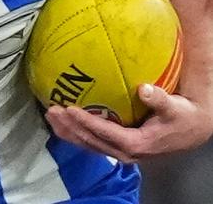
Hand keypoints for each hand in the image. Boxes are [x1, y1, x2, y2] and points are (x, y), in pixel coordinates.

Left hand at [45, 84, 211, 162]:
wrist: (190, 131)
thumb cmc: (181, 117)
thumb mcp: (174, 108)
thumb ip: (159, 99)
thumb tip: (144, 89)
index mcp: (135, 143)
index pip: (104, 132)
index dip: (86, 121)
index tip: (69, 109)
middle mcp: (124, 152)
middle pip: (90, 140)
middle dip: (69, 126)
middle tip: (52, 110)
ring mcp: (118, 151)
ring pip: (87, 143)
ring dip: (68, 130)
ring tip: (51, 115)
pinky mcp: (116, 147)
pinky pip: (91, 142)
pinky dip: (75, 133)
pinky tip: (63, 122)